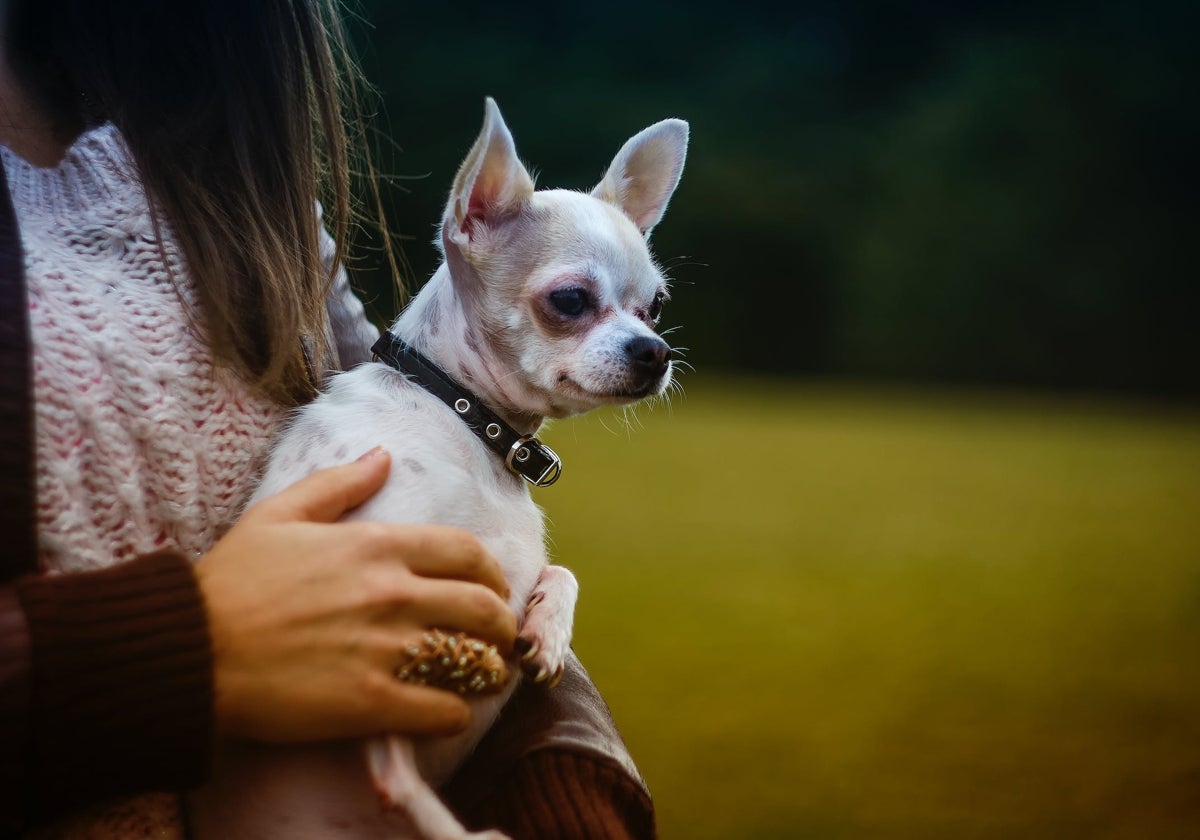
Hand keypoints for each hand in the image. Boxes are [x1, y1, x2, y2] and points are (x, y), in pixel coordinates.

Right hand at [195, 447, 516, 742]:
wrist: (188, 650)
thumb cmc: (231, 581)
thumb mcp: (280, 514)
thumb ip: (339, 484)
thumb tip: (383, 456)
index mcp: (378, 546)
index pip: (468, 553)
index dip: (492, 574)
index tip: (490, 589)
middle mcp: (393, 593)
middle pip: (485, 608)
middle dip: (502, 626)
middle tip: (496, 640)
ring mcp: (386, 649)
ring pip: (475, 660)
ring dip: (489, 672)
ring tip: (482, 679)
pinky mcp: (371, 702)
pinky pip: (443, 711)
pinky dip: (455, 714)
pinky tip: (446, 713)